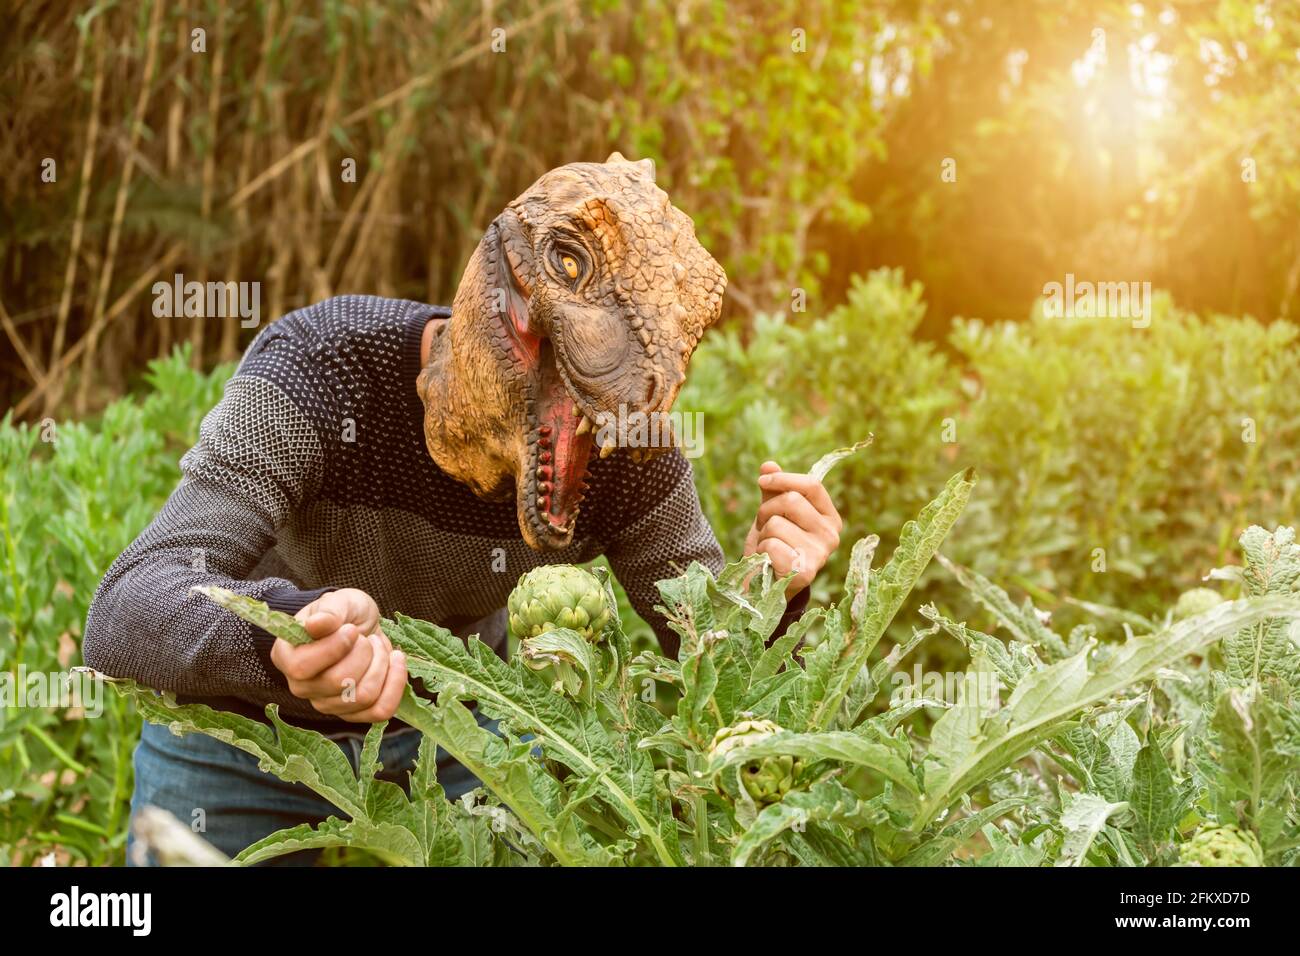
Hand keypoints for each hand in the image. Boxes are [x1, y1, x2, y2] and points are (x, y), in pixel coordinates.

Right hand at [270, 588, 407, 721]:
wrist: (360, 626)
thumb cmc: (344, 614)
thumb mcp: (339, 601)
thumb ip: (329, 611)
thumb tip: (315, 625)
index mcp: (287, 657)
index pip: (302, 667)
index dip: (333, 648)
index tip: (351, 629)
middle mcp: (302, 687)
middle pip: (339, 683)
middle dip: (364, 653)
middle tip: (366, 638)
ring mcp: (327, 704)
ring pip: (363, 697)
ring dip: (381, 665)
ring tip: (378, 646)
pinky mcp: (353, 713)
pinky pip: (379, 712)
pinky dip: (395, 684)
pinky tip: (396, 660)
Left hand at [743, 461, 842, 596]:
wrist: (768, 585)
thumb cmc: (775, 544)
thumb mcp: (774, 513)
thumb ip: (773, 490)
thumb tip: (768, 465)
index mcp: (829, 517)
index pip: (812, 485)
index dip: (783, 479)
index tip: (762, 481)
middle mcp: (831, 535)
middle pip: (790, 501)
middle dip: (766, 510)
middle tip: (765, 526)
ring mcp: (820, 554)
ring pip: (776, 523)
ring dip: (762, 534)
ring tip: (768, 546)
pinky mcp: (804, 573)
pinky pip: (771, 546)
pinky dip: (761, 552)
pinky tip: (768, 562)